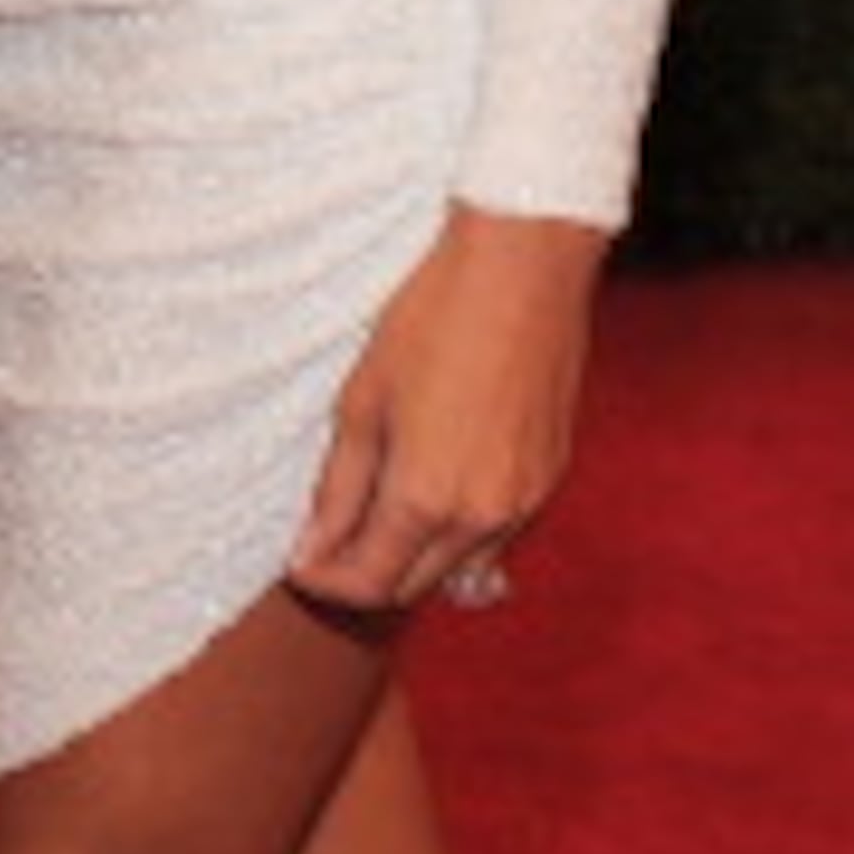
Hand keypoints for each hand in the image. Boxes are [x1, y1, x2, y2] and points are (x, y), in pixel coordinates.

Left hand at [289, 204, 608, 623]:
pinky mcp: (552, 478)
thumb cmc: (435, 318)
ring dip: (415, 558)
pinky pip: (498, 536)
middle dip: (366, 575)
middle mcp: (482, 518)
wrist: (524, 266)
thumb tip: (311, 551)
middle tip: (330, 540)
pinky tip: (436, 491)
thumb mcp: (362, 402)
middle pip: (412, 586)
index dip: (325, 581)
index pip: (368, 584)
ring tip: (378, 512)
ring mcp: (525, 502)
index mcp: (426, 500)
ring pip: (459, 567)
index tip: (301, 562)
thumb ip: (337, 489)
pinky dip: (459, 533)